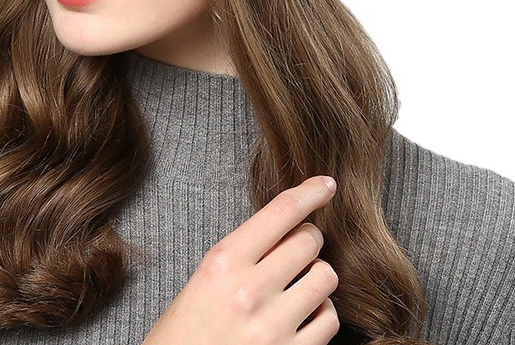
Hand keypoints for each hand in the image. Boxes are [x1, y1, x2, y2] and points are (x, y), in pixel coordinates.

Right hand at [142, 176, 338, 344]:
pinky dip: (322, 313)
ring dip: (317, 276)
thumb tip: (288, 227)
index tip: (326, 184)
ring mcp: (273, 327)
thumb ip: (244, 253)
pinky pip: (329, 319)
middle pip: (309, 240)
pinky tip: (303, 315)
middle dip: (308, 240)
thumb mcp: (205, 278)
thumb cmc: (184, 331)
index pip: (281, 212)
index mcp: (224, 262)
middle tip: (296, 251)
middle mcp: (250, 291)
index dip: (310, 192)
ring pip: (326, 277)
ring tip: (298, 285)